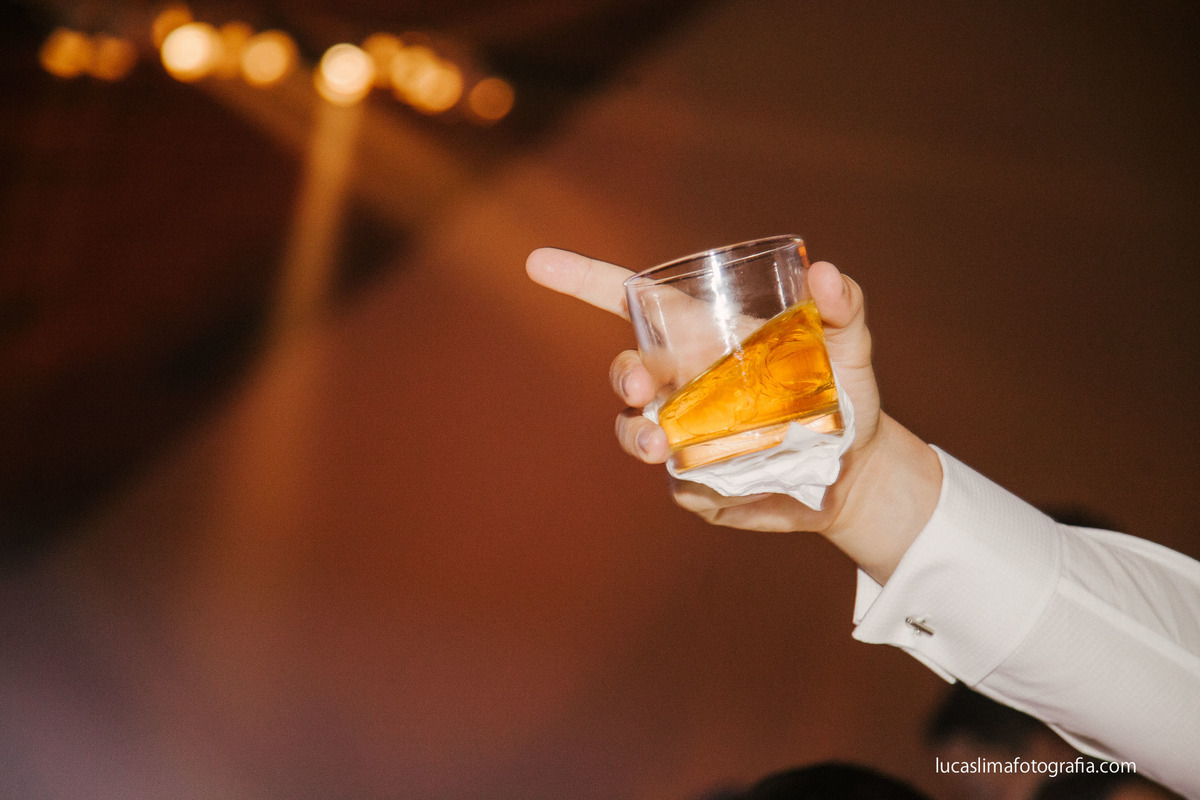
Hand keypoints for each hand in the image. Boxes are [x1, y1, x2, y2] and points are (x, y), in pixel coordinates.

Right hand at [525, 247, 940, 581]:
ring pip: (633, 431)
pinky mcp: (696, 481)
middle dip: (621, 377)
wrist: (857, 470)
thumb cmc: (846, 393)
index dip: (583, 280)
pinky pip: (680, 485)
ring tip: (661, 448)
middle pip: (627, 370)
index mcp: (703, 336)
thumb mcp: (851, 345)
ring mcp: (683, 433)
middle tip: (640, 390)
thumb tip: (824, 269)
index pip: (632, 302)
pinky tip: (733, 487)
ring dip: (636, 437)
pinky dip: (695, 485)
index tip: (538, 263)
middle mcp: (682, 382)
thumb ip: (842, 306)